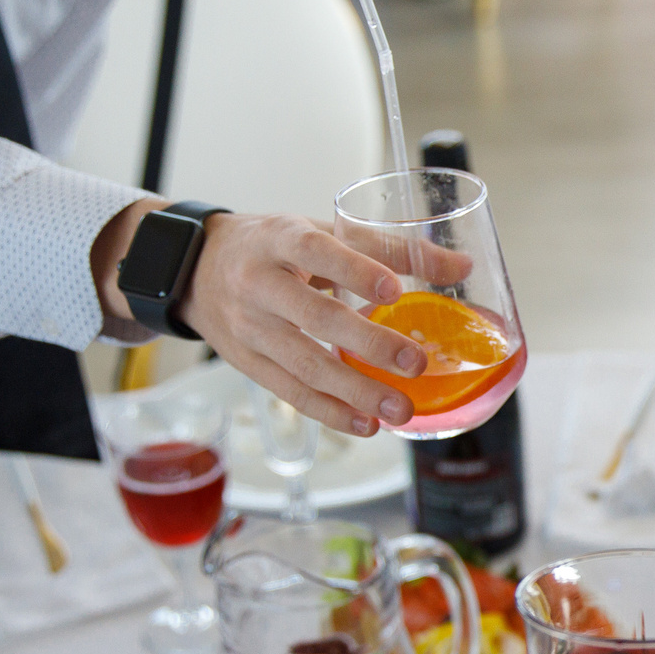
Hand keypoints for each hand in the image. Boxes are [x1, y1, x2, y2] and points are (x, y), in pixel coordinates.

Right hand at [165, 211, 427, 436]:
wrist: (192, 269)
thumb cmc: (272, 247)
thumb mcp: (318, 230)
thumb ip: (386, 247)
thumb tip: (462, 265)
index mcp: (279, 239)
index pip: (315, 252)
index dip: (353, 269)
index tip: (393, 291)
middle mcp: (259, 284)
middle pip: (313, 316)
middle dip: (367, 343)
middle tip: (416, 362)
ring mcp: (249, 328)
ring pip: (303, 364)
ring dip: (354, 391)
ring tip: (401, 409)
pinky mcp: (247, 363)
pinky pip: (289, 391)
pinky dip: (329, 411)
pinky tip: (366, 423)